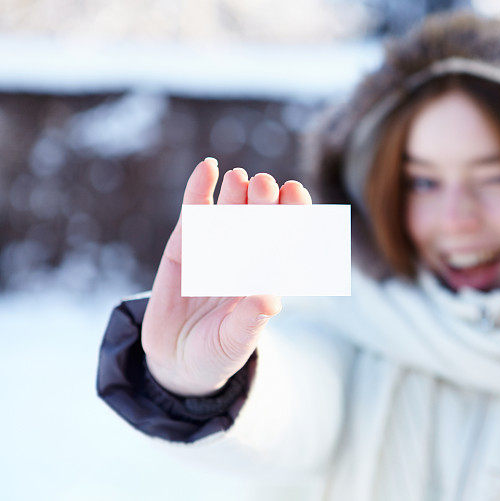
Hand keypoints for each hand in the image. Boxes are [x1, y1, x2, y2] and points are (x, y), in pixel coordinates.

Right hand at [141, 158, 311, 396]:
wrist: (176, 359)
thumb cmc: (217, 351)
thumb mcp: (235, 340)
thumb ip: (251, 319)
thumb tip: (273, 299)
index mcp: (268, 276)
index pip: (286, 239)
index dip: (293, 215)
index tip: (296, 194)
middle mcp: (247, 256)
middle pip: (260, 220)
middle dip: (265, 201)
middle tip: (265, 184)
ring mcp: (216, 248)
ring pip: (230, 212)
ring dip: (237, 192)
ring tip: (240, 177)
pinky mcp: (184, 245)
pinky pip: (194, 213)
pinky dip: (198, 190)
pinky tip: (207, 167)